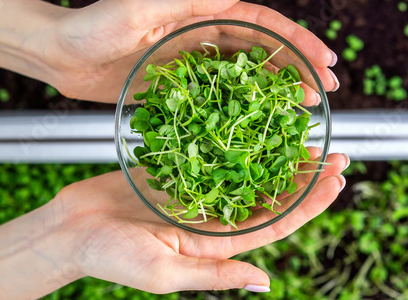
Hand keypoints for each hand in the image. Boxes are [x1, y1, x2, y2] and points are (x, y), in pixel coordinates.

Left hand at [34, 0, 337, 102]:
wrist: (61, 55)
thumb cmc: (92, 28)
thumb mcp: (141, 9)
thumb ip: (191, 0)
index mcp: (199, 14)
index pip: (260, 25)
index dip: (296, 41)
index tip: (325, 60)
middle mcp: (201, 36)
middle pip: (262, 51)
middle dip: (297, 68)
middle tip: (326, 91)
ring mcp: (193, 63)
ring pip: (245, 76)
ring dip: (276, 90)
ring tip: (303, 108)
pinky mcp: (181, 87)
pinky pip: (219, 96)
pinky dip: (242, 106)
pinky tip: (259, 121)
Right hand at [51, 152, 348, 293]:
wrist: (70, 230)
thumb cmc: (110, 256)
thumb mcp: (164, 273)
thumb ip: (215, 273)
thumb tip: (265, 282)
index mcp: (216, 243)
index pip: (276, 222)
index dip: (308, 202)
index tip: (336, 179)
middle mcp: (213, 218)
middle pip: (269, 195)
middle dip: (303, 176)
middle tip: (334, 151)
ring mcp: (197, 193)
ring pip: (247, 173)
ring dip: (277, 156)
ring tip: (303, 135)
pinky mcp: (178, 173)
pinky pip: (214, 156)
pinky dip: (236, 142)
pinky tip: (254, 125)